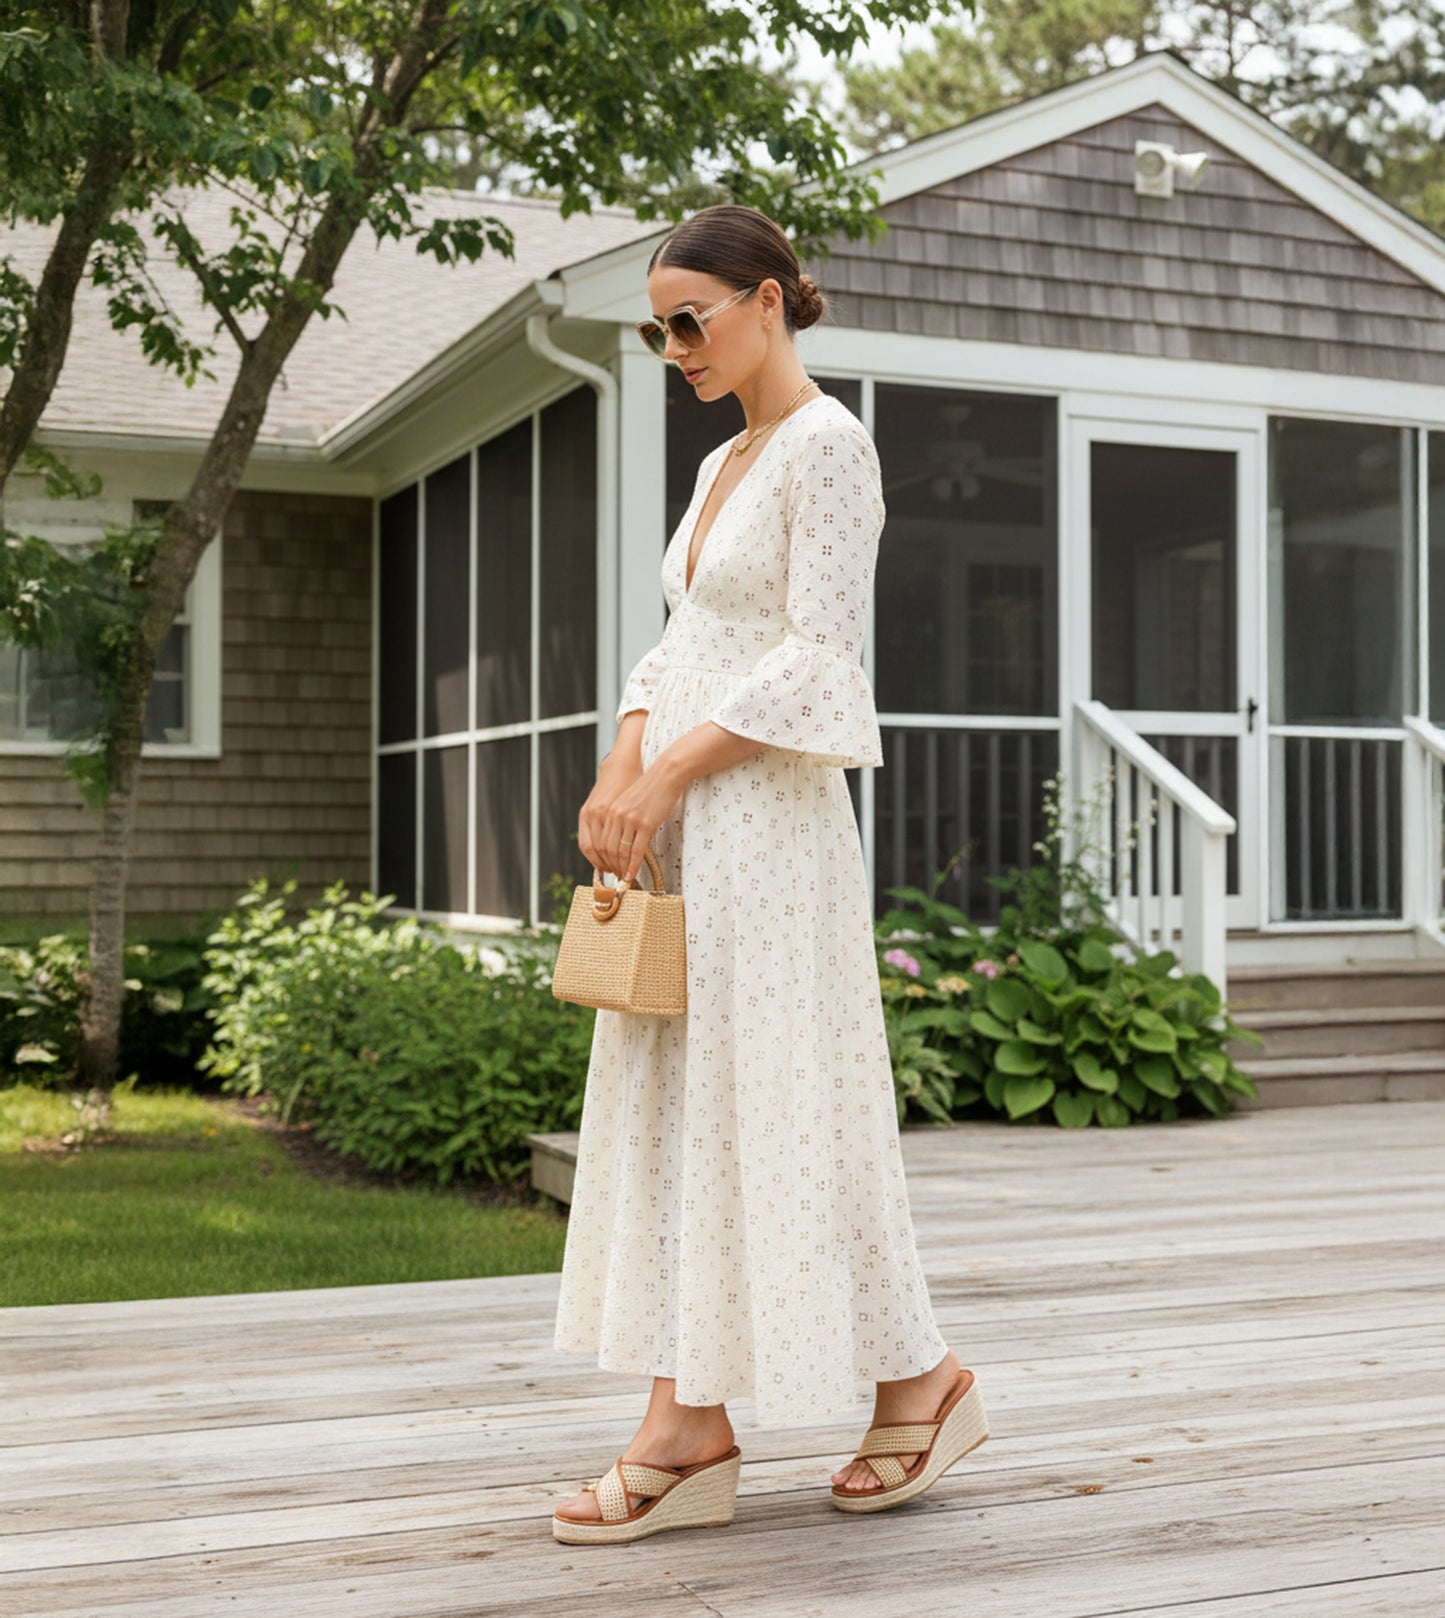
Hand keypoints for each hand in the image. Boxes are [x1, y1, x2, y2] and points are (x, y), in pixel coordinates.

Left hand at [579, 756, 687, 884]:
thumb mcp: (630, 802)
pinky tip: (631, 875)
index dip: (601, 858)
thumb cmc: (651, 788)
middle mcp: (616, 815)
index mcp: (609, 810)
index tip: (607, 868)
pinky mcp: (645, 824)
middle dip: (610, 866)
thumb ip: (623, 818)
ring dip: (621, 868)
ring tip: (623, 878)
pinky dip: (633, 866)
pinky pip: (636, 851)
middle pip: (606, 849)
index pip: (598, 841)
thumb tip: (623, 839)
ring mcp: (630, 820)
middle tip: (615, 876)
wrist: (666, 774)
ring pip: (620, 852)